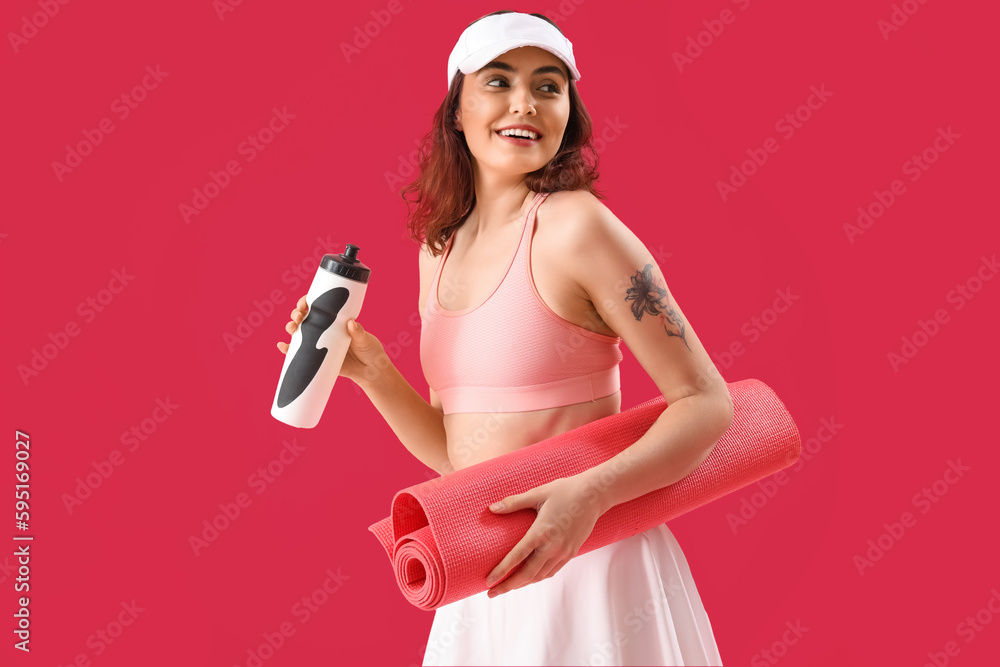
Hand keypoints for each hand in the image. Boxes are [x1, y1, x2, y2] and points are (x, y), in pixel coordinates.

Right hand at [276, 294, 386, 388]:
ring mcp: (320, 344)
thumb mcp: (366, 339)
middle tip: (298, 315)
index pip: (319, 308)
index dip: (308, 302)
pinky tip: (282, 346)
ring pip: (300, 333)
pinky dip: (288, 350)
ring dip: (291, 328)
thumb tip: (350, 324)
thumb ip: (358, 332)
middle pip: (305, 319)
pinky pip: (299, 353)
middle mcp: (325, 331)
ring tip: (291, 327)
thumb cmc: (370, 351)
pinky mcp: (318, 359)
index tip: (303, 302)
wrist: (371, 372)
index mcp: (336, 322)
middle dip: (297, 314)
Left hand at [484, 474, 605, 597]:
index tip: (488, 582)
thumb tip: (491, 508)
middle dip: (508, 586)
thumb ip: (514, 502)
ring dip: (522, 584)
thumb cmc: (565, 490)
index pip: (517, 557)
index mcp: (541, 532)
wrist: (594, 495)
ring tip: (506, 587)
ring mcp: (563, 552)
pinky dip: (537, 577)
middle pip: (527, 574)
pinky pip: (551, 571)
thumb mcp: (537, 493)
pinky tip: (529, 578)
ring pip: (539, 576)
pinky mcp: (571, 553)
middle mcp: (553, 546)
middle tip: (491, 593)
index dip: (501, 571)